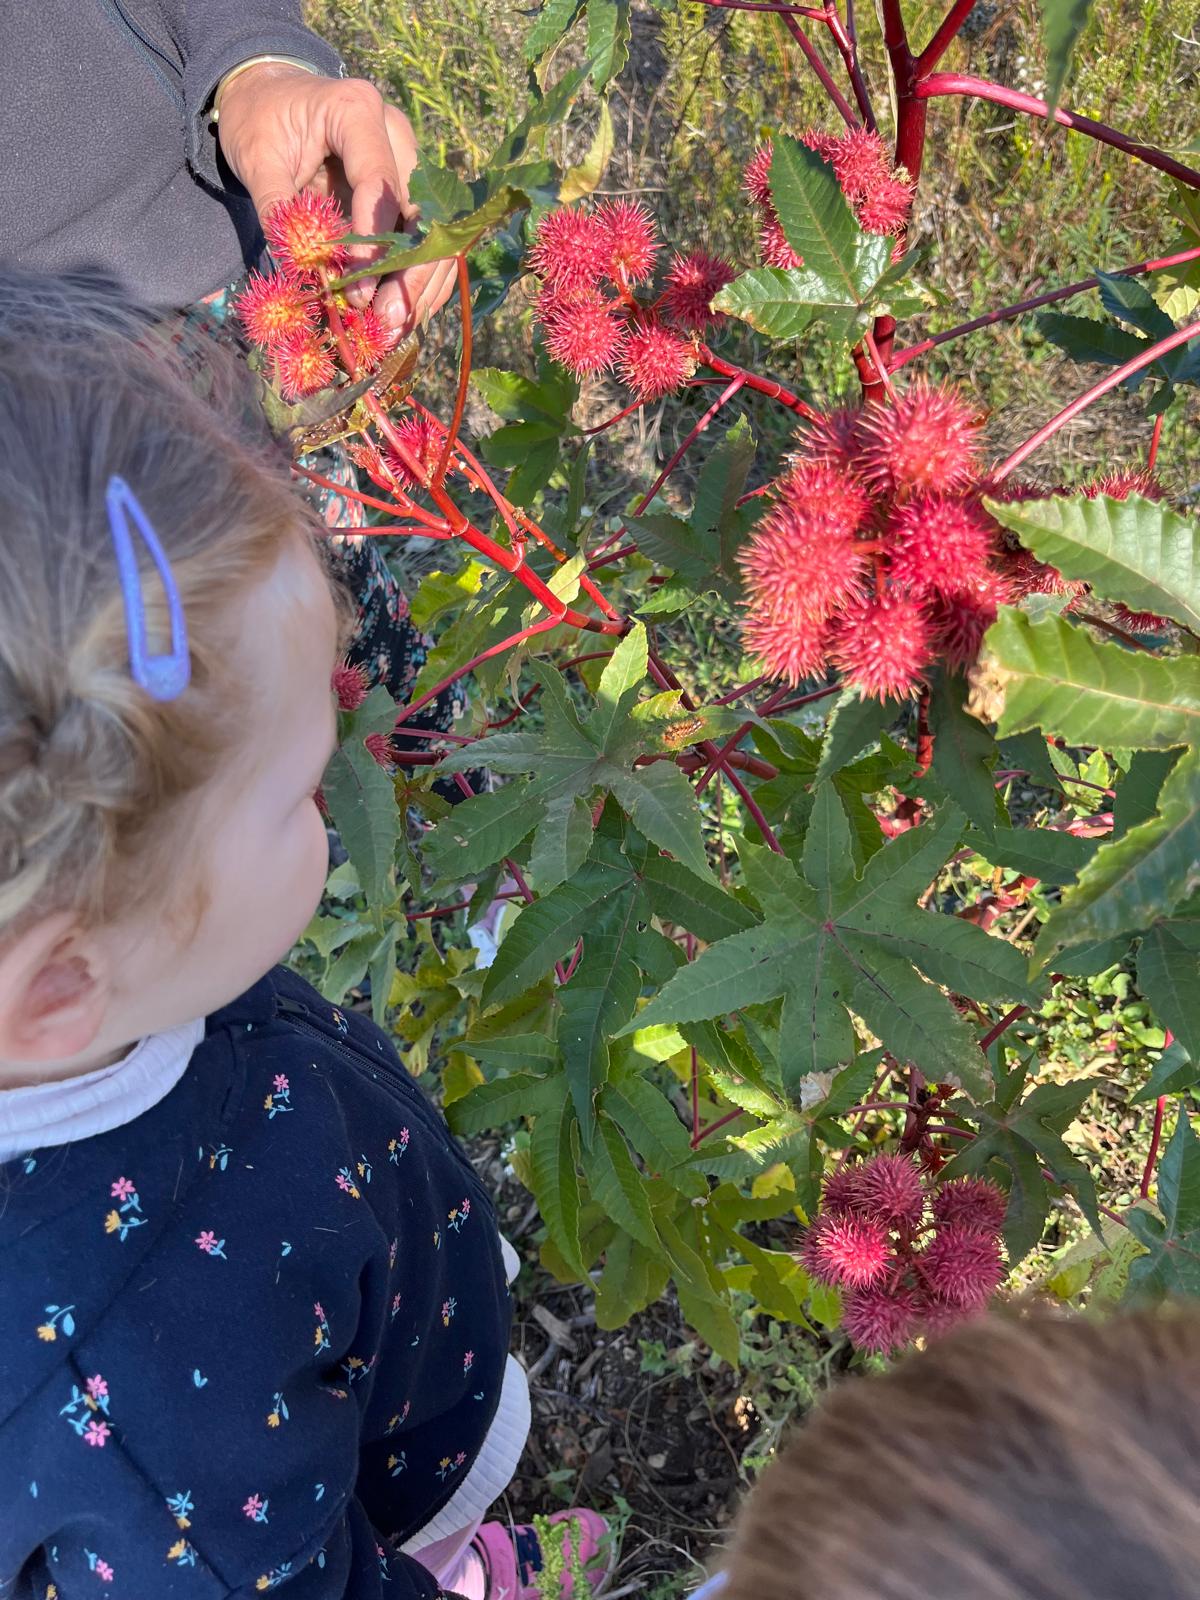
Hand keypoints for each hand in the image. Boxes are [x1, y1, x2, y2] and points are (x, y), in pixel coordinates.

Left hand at [216, 63, 456, 331]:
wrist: (270, 95)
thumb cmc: (259, 119)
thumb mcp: (255, 158)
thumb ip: (278, 210)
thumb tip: (307, 272)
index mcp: (356, 111)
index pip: (379, 183)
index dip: (374, 243)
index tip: (359, 292)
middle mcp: (396, 134)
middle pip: (419, 215)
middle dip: (407, 275)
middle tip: (387, 322)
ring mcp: (409, 163)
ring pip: (433, 234)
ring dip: (419, 287)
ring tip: (396, 330)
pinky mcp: (409, 191)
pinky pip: (424, 242)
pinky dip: (416, 281)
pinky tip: (403, 316)